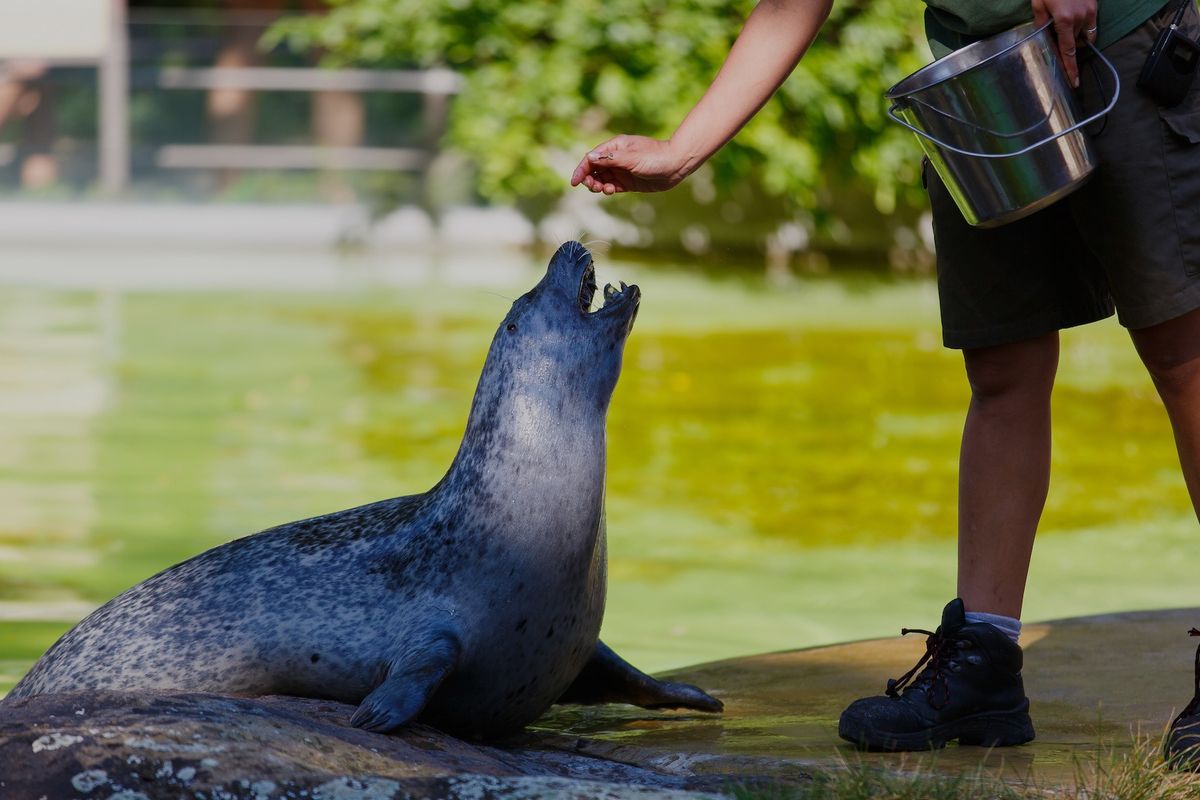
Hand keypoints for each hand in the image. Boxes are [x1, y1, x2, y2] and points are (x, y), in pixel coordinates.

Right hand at [569, 135, 692, 194]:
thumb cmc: (655, 157)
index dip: (581, 169)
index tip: (575, 182)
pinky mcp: (629, 182)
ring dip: (599, 186)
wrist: (676, 165)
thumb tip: (589, 157)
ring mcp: (622, 170)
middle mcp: (616, 158)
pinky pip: (612, 186)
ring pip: (602, 179)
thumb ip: (610, 159)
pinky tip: (612, 191)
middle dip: (589, 179)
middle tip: (594, 187)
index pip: (592, 158)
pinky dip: (608, 190)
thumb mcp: (631, 158)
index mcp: (615, 147)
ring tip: (606, 190)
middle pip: (594, 170)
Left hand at [1032, 0, 1097, 87]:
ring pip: (1085, 35)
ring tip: (1065, 27)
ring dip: (1076, 37)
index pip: (1068, 51)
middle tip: (1055, 36)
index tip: (1074, 82)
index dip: (1070, 68)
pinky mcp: (1095, 6)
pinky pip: (1091, 25)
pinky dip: (1083, 28)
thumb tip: (1044, 38)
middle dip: (1067, 46)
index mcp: (1064, 20)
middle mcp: (1080, 18)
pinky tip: (1073, 20)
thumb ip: (1041, 23)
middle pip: (1075, 44)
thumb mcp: (1039, 4)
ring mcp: (1090, 12)